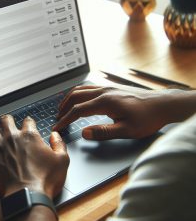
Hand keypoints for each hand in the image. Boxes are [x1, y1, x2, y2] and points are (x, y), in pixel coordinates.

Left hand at [0, 115, 68, 198]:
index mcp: (30, 136)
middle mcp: (13, 137)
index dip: (29, 122)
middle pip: (6, 119)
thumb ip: (59, 144)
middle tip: (9, 125)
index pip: (28, 120)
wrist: (28, 196)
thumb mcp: (62, 160)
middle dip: (8, 121)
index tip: (29, 126)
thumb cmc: (45, 179)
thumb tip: (55, 135)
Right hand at [53, 85, 192, 140]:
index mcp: (105, 102)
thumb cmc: (147, 118)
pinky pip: (89, 86)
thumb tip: (84, 133)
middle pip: (76, 96)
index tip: (58, 127)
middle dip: (64, 107)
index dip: (65, 119)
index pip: (78, 110)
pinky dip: (79, 92)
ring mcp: (108, 87)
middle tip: (58, 117)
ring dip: (70, 98)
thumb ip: (104, 132)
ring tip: (64, 107)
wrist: (163, 104)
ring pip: (81, 89)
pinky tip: (81, 98)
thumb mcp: (127, 130)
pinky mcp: (112, 87)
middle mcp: (104, 91)